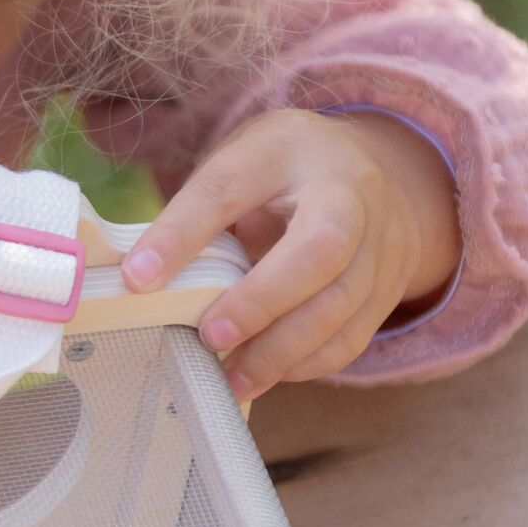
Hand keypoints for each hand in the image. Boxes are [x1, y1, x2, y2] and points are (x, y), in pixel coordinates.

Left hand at [120, 108, 460, 400]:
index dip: (182, 233)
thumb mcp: (237, 168)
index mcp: (288, 149)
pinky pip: (353, 336)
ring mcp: (381, 240)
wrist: (368, 173)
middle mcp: (349, 191)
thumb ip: (197, 215)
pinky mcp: (390, 286)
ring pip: (342, 303)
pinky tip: (265, 373)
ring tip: (230, 377)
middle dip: (261, 301)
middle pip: (320, 249)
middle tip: (209, 337)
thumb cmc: (280, 176)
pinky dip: (307, 363)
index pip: (228, 187)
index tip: (138, 277)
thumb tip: (142, 281)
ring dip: (281, 350)